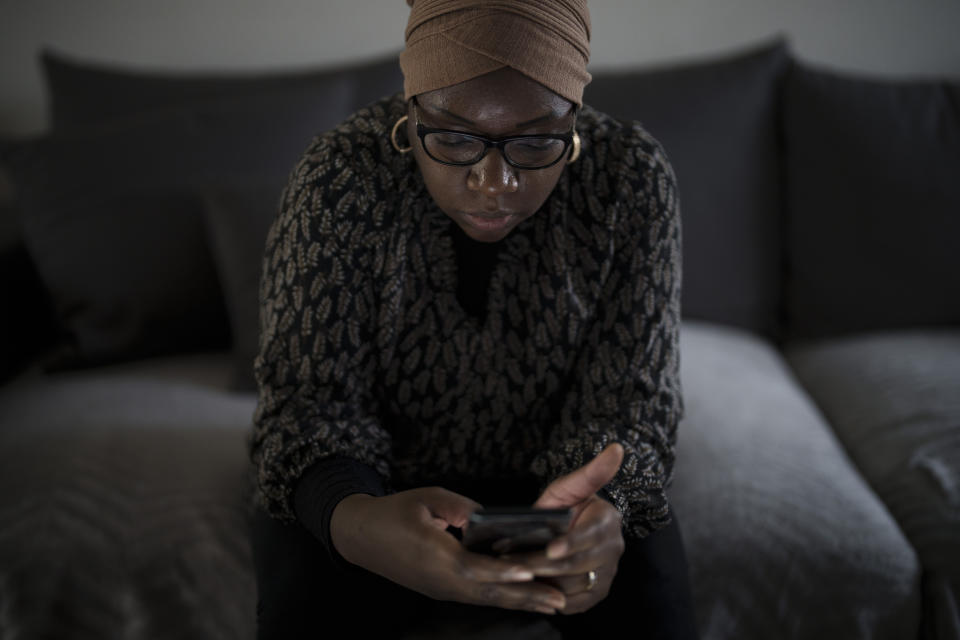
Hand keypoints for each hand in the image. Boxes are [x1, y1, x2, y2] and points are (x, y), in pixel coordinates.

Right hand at [330, 487, 567, 614]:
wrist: (360, 537)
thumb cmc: (393, 513)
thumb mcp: (426, 498)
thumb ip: (460, 507)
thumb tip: (489, 518)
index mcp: (435, 555)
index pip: (475, 567)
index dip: (504, 571)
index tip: (532, 572)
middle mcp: (441, 580)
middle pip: (489, 592)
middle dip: (526, 596)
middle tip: (561, 600)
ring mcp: (441, 589)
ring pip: (487, 599)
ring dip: (520, 602)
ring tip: (553, 604)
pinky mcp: (442, 590)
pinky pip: (478, 597)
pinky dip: (504, 597)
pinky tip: (524, 597)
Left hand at [510, 443, 625, 614]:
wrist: (566, 529)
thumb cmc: (564, 506)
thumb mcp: (571, 487)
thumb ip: (591, 472)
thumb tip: (617, 448)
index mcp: (609, 521)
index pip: (591, 537)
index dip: (570, 544)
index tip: (550, 549)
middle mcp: (614, 549)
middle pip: (579, 565)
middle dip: (545, 566)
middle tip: (517, 565)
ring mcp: (607, 574)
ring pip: (575, 586)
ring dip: (544, 583)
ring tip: (516, 575)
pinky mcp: (596, 593)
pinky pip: (575, 603)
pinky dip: (552, 598)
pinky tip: (532, 587)